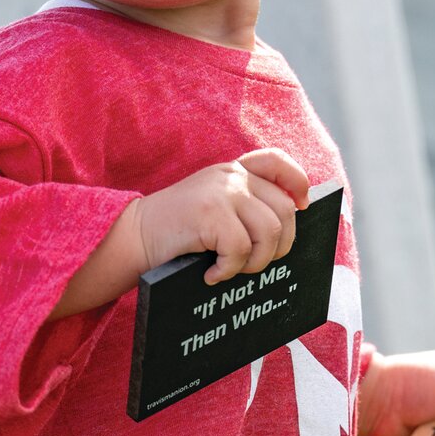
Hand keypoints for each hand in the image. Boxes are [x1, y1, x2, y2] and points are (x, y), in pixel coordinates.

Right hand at [134, 148, 310, 284]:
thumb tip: (287, 232)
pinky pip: (241, 249)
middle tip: (253, 263)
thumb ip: (244, 205)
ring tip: (230, 269)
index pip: (278, 161)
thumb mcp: (214, 206)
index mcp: (234, 171)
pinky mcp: (210, 212)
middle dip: (277, 247)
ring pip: (269, 232)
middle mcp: (231, 176)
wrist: (133, 236)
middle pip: (284, 211)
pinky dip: (228, 270)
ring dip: (255, 262)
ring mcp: (221, 192)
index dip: (298, 183)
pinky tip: (211, 274)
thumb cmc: (177, 232)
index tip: (301, 207)